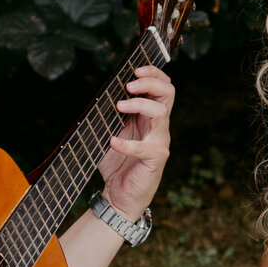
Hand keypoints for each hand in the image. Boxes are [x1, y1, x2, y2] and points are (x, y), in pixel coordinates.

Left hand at [96, 64, 174, 218]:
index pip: (162, 87)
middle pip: (168, 93)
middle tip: (129, 84)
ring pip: (161, 113)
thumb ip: (110, 116)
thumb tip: (99, 96)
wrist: (119, 197)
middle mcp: (158, 126)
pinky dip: (127, 143)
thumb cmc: (116, 164)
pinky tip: (113, 142)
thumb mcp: (111, 133)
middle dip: (151, 82)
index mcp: (149, 116)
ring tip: (119, 106)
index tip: (135, 69)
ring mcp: (160, 141)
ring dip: (140, 105)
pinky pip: (145, 147)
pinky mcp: (156, 158)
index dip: (153, 74)